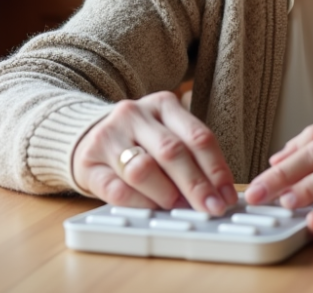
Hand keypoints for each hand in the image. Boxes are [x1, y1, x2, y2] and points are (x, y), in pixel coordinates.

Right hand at [72, 91, 237, 215]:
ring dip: (166, 194)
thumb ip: (190, 157)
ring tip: (179, 207)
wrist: (86, 136)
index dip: (216, 169)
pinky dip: (140, 203)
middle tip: (211, 208)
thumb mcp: (166, 135)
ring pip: (143, 169)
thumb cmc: (138, 141)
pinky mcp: (89, 163)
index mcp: (162, 104)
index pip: (198, 136)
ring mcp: (108, 136)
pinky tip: (152, 209)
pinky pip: (117, 189)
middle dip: (196, 185)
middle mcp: (134, 114)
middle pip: (172, 152)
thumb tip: (217, 193)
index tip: (226, 196)